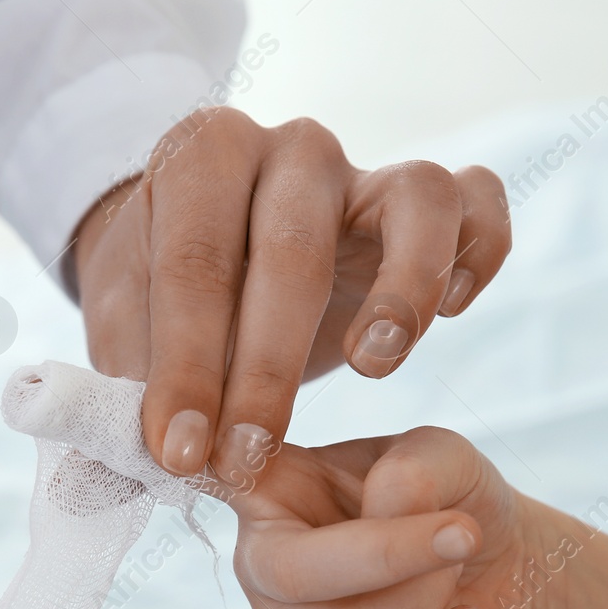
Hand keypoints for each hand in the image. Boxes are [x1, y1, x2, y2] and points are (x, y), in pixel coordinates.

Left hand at [73, 107, 510, 478]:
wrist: (210, 265)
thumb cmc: (167, 306)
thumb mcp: (128, 335)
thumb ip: (136, 387)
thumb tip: (149, 460)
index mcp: (201, 158)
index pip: (193, 264)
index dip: (185, 368)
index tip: (182, 455)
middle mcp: (289, 148)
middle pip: (292, 247)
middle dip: (267, 367)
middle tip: (248, 456)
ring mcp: (367, 168)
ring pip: (413, 200)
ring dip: (400, 291)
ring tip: (373, 368)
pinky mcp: (427, 200)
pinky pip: (479, 201)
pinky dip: (479, 253)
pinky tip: (450, 315)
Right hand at [224, 426, 564, 608]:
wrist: (496, 575)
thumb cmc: (449, 502)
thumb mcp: (444, 458)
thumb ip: (413, 470)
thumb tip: (384, 511)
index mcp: (270, 490)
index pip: (224, 476)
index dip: (222, 467)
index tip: (237, 451)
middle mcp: (260, 560)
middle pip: (293, 573)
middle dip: (391, 557)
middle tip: (464, 533)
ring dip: (428, 601)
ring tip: (455, 573)